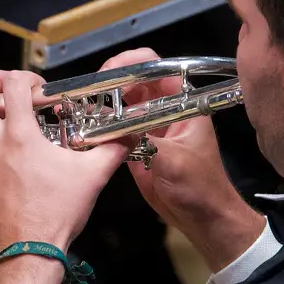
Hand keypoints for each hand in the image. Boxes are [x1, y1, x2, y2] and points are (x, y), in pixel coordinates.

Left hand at [0, 70, 128, 283]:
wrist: (29, 252)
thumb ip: (111, 151)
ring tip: (6, 124)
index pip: (11, 85)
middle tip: (6, 86)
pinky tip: (4, 159)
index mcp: (19, 136)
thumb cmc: (56, 214)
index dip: (25, 77)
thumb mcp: (92, 177)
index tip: (39, 88)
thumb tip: (128, 137)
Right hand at [98, 49, 265, 271]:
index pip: (157, 69)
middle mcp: (164, 111)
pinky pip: (114, 131)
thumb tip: (110, 122)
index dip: (131, 63)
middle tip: (86, 93)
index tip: (108, 72)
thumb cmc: (200, 187)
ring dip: (101, 106)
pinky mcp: (135, 148)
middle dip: (110, 84)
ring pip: (121, 106)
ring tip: (79, 110)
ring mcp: (148, 129)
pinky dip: (99, 129)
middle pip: (133, 83)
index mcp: (183, 104)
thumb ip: (143, 139)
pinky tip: (83, 131)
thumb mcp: (174, 160)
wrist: (204, 220)